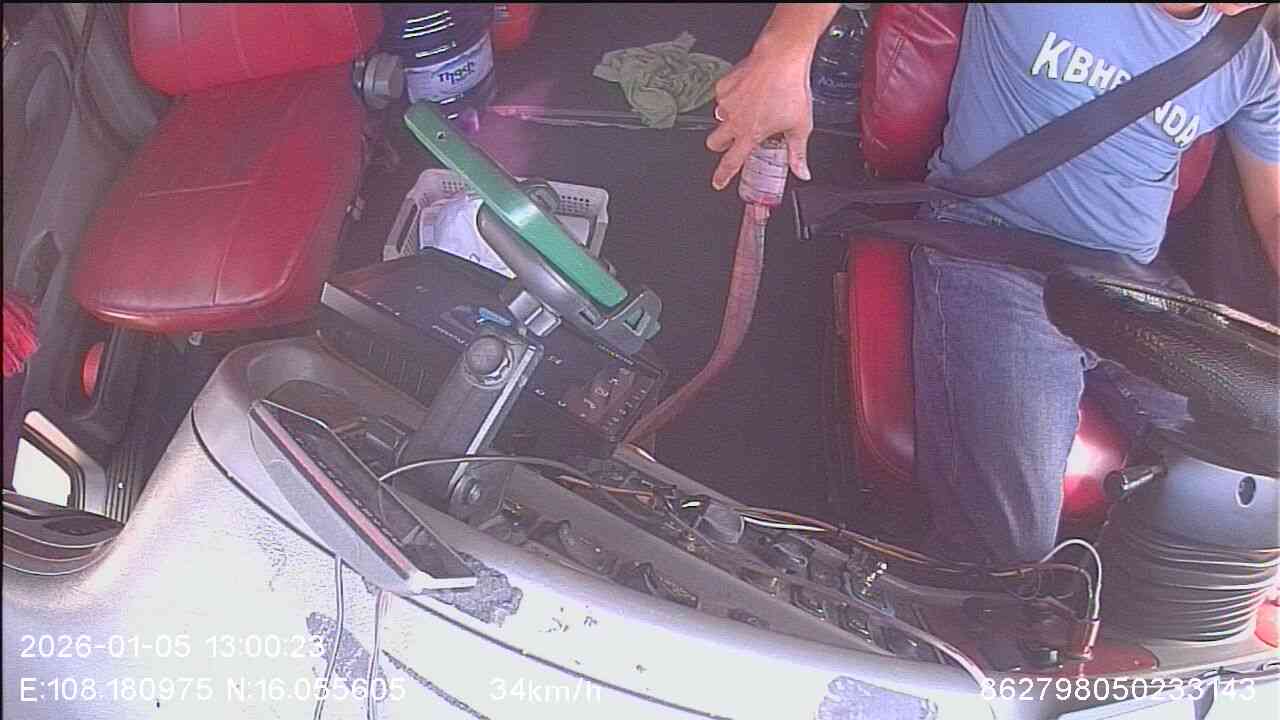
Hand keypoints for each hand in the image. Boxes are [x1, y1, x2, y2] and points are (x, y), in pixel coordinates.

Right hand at [706, 39, 815, 189]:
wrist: (781, 57)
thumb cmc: (791, 88)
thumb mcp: (800, 126)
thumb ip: (797, 153)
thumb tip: (802, 172)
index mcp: (750, 133)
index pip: (731, 162)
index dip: (723, 175)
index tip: (718, 182)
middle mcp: (734, 119)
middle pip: (714, 142)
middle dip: (720, 145)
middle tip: (734, 140)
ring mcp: (726, 102)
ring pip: (719, 117)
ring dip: (729, 118)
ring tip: (749, 109)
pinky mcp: (723, 85)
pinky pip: (722, 97)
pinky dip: (732, 97)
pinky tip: (748, 92)